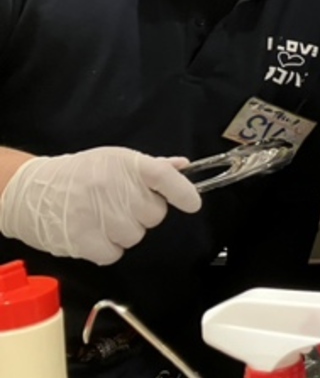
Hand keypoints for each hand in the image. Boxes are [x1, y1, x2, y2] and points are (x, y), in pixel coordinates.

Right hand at [0, 146, 201, 264]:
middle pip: (155, 215)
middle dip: (143, 213)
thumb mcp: (115, 160)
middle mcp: (114, 188)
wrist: (32, 189)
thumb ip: (152, 167)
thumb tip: (184, 166)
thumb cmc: (80, 174)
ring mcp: (98, 215)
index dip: (183, 192)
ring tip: (103, 217)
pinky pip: (114, 253)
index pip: (164, 177)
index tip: (193, 203)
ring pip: (136, 236)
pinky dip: (108, 249)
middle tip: (121, 205)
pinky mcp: (83, 239)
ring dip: (124, 232)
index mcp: (126, 165)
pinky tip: (94, 233)